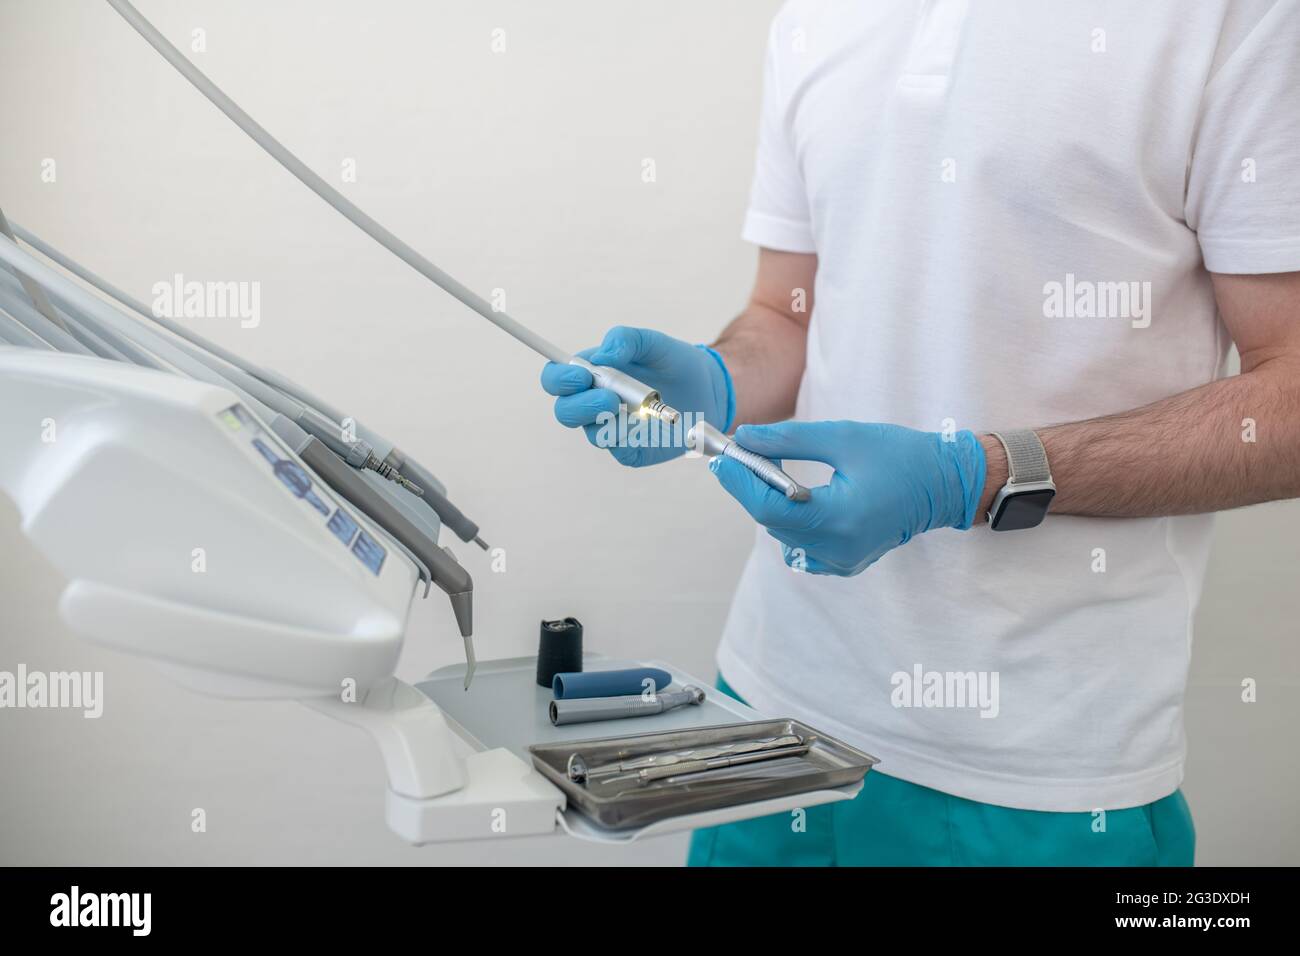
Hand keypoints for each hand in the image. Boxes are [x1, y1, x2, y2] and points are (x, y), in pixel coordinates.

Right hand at [540, 326, 733, 466]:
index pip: (556, 379)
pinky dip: (629, 438)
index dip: (560, 379)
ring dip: (610, 423)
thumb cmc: (674, 362)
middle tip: (610, 400)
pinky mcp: (628, 450)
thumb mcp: (653, 342)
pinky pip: (617, 449)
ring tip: (638, 410)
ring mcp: (610, 428)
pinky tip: (647, 426)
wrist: (708, 390)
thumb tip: (603, 354)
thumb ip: (627, 340)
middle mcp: (593, 403)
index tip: (581, 376)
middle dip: (581, 407)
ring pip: (591, 433)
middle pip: (564, 412)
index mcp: (591, 374)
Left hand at [711, 421, 986, 574]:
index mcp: (840, 518)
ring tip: (768, 470)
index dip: (738, 481)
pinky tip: (798, 498)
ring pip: (782, 534)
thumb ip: (788, 440)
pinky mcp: (845, 564)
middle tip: (739, 453)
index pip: (768, 507)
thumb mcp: (842, 437)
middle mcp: (838, 549)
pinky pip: (800, 547)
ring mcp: (842, 562)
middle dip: (750, 486)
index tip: (719, 456)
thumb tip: (744, 438)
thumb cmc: (899, 455)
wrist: (944, 485)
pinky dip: (790, 522)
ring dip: (770, 503)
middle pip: (771, 520)